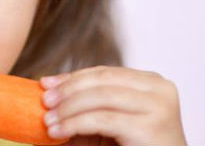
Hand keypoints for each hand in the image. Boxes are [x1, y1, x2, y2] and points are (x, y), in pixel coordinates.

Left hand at [39, 66, 186, 145]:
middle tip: (44, 101)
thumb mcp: (108, 121)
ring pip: (101, 97)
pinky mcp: (151, 127)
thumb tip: (45, 84)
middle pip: (102, 80)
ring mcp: (159, 107)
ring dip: (68, 108)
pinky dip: (74, 124)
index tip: (45, 83)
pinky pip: (102, 120)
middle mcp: (160, 89)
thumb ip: (86, 103)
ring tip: (48, 121)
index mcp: (151, 83)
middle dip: (68, 90)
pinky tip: (58, 131)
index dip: (72, 77)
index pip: (104, 73)